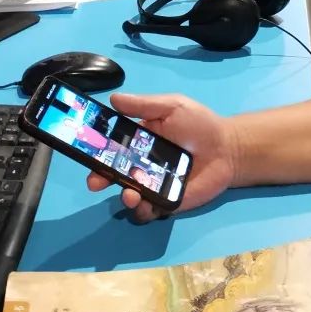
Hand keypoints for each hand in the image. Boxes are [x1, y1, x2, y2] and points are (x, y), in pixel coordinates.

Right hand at [86, 93, 237, 223]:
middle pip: (111, 174)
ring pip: (128, 196)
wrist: (228, 148)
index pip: (109, 147)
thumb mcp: (172, 107)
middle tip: (95, 182)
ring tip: (130, 194)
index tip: (82, 150)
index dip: (93, 150)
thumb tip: (113, 99)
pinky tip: (146, 204)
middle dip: (99, 179)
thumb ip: (144, 105)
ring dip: (123, 197)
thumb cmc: (199, 124)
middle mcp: (140, 165)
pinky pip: (148, 212)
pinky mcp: (167, 202)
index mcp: (137, 142)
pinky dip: (143, 211)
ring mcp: (152, 185)